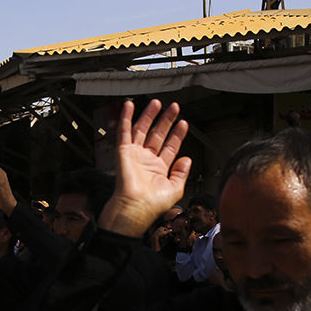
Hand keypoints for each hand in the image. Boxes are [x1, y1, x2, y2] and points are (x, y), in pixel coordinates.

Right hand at [98, 100, 191, 236]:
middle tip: (174, 108)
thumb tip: (187, 159)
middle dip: (166, 120)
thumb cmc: (152, 204)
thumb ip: (182, 173)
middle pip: (157, 134)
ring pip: (143, 129)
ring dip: (150, 115)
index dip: (177, 134)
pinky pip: (124, 131)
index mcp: (159, 169)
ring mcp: (135, 154)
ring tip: (157, 103)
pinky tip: (130, 106)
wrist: (135, 207)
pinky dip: (127, 118)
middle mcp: (146, 160)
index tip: (183, 124)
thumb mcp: (176, 189)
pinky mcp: (124, 151)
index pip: (170, 146)